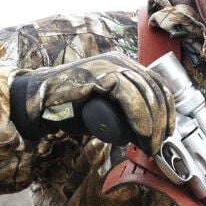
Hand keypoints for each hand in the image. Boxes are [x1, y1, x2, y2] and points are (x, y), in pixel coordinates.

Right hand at [9, 52, 174, 153]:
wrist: (37, 105)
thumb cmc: (70, 110)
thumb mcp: (106, 109)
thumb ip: (125, 114)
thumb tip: (148, 132)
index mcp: (123, 66)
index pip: (157, 84)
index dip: (168, 109)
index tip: (168, 132)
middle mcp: (120, 60)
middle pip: (155, 89)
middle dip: (162, 120)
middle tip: (157, 145)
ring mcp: (110, 64)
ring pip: (146, 93)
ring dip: (152, 124)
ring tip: (149, 145)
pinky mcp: (100, 74)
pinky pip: (130, 95)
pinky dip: (139, 117)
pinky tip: (140, 134)